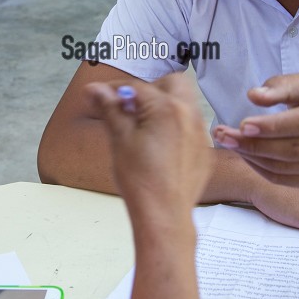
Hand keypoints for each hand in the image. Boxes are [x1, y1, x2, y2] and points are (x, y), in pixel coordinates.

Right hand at [84, 75, 211, 226]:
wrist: (164, 215)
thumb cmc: (141, 181)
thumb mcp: (120, 139)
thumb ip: (110, 109)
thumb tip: (95, 89)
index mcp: (167, 108)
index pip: (137, 86)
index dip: (115, 89)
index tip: (101, 95)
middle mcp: (189, 115)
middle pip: (173, 83)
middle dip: (151, 89)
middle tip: (130, 106)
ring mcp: (200, 133)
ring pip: (185, 104)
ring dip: (165, 106)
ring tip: (142, 126)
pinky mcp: (203, 151)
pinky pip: (191, 127)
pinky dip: (175, 127)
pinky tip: (158, 146)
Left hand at [213, 74, 298, 185]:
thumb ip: (280, 87)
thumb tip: (253, 96)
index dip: (274, 127)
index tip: (242, 124)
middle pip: (298, 150)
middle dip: (257, 145)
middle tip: (224, 136)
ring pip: (292, 168)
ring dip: (256, 159)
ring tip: (231, 144)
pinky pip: (291, 181)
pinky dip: (264, 170)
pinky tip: (247, 157)